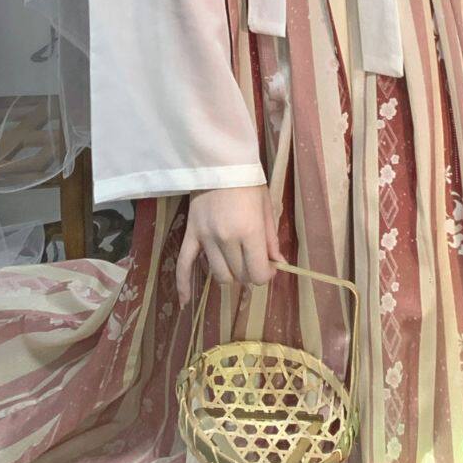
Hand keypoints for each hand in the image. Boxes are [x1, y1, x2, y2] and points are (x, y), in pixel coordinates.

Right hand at [176, 183, 285, 308]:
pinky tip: (186, 302)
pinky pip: (183, 265)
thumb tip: (279, 264)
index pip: (257, 273)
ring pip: (218, 274)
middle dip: (249, 273)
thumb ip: (271, 239)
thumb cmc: (247, 181)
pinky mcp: (190, 234)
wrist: (218, 160)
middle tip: (254, 261)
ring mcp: (206, 238)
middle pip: (239, 276)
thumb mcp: (266, 207)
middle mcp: (226, 239)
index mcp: (249, 231)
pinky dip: (184, 285)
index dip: (266, 275)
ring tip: (235, 262)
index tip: (270, 267)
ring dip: (229, 274)